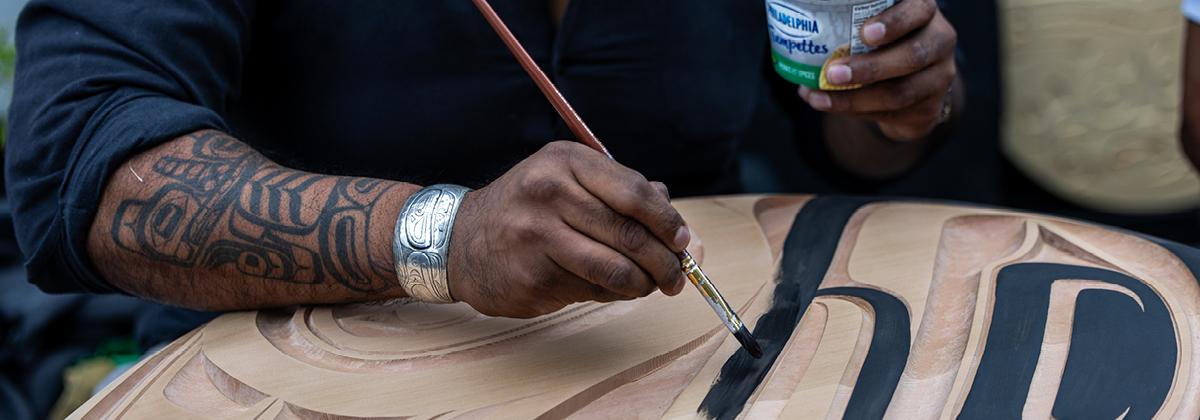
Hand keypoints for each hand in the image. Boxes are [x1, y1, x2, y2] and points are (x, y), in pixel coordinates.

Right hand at [446, 141, 689, 317]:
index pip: (634, 192)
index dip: (667, 221)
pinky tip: (609, 288)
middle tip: (676, 275)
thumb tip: (675, 220)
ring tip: (650, 286)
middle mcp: (549, 193)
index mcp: (565, 162)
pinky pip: (591, 291)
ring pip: (615, 270)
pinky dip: (611, 294)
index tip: (682, 241)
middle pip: (629, 234)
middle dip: (664, 261)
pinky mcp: (533, 276)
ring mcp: (537, 237)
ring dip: (644, 284)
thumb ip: (620, 193)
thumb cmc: (526, 209)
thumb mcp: (567, 180)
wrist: (459, 241)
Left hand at [797, 0, 957, 140]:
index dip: (894, 22)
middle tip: (832, 72)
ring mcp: (939, 77)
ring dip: (855, 98)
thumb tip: (798, 23)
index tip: (864, 33)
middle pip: (912, 55)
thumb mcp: (874, 24)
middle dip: (870, 67)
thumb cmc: (882, 42)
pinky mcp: (929, 107)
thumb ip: (850, 20)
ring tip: (820, 95)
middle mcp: (940, 40)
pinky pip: (891, 113)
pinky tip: (827, 105)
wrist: (911, 85)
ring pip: (900, 92)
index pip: (919, 9)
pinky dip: (853, 111)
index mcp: (923, 12)